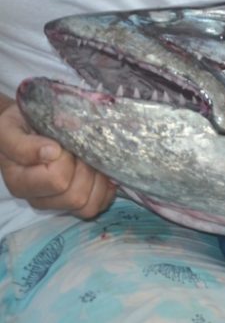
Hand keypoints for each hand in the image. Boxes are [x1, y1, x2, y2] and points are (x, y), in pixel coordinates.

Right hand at [0, 101, 115, 217]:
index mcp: (21, 182)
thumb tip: (50, 153)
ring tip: (93, 160)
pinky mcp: (75, 202)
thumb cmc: (19, 126)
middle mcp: (38, 198)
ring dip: (98, 180)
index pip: (58, 180)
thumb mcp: (10, 129)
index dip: (68, 160)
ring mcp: (58, 202)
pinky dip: (106, 189)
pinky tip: (103, 171)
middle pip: (75, 196)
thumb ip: (23, 145)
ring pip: (88, 205)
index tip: (63, 144)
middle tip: (83, 150)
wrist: (27, 125)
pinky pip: (97, 206)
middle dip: (86, 170)